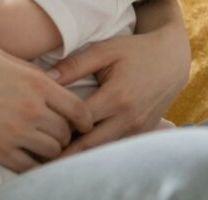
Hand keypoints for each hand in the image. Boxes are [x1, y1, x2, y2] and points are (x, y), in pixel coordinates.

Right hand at [0, 46, 93, 171]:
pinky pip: (29, 167)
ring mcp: (15, 133)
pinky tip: (29, 158)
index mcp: (36, 83)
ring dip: (52, 150)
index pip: (77, 109)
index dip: (85, 119)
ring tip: (44, 145)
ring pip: (52, 152)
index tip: (84, 123)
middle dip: (67, 134)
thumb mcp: (2, 57)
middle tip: (61, 133)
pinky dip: (34, 165)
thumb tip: (54, 80)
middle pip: (65, 132)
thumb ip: (32, 70)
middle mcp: (31, 110)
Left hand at [48, 21, 189, 156]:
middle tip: (39, 155)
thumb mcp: (105, 50)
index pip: (78, 122)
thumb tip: (46, 79)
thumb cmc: (134, 51)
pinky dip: (97, 150)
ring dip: (80, 155)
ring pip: (102, 152)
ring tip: (55, 154)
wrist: (171, 59)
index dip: (57, 126)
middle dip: (64, 153)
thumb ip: (75, 65)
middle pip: (89, 146)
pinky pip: (114, 147)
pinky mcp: (142, 134)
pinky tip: (80, 147)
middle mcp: (128, 119)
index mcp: (117, 97)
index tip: (36, 130)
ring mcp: (137, 130)